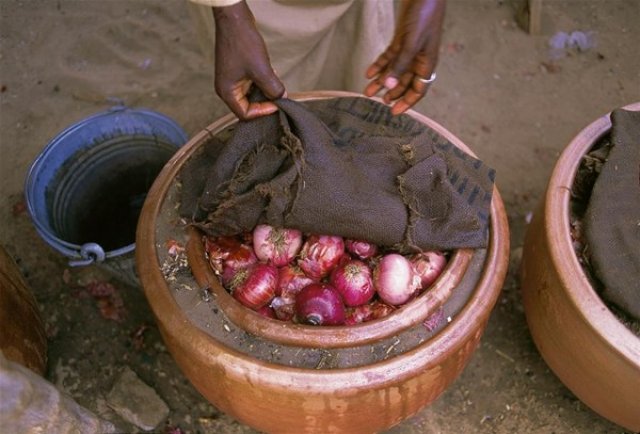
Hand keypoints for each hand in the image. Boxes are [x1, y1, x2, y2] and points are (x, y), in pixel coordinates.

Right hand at [212, 1, 285, 119]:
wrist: (235, 19)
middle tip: (279, 95)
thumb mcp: (262, 69)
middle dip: (265, 101)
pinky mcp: (237, 71)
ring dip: (265, 90)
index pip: (245, 114)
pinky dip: (262, 82)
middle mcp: (226, 88)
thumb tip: (282, 98)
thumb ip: (273, 88)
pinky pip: (251, 83)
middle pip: (248, 106)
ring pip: (251, 94)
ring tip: (275, 82)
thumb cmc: (243, 43)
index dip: (262, 112)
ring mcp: (231, 79)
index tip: (277, 104)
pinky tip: (271, 74)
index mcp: (226, 92)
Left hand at [363, 0, 444, 114]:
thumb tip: (389, 86)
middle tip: (379, 102)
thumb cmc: (423, 15)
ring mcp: (409, 49)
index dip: (408, 102)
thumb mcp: (411, 43)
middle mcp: (418, 59)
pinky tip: (369, 73)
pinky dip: (379, 65)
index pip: (419, 89)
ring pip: (394, 70)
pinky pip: (389, 57)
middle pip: (404, 82)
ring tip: (367, 92)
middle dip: (392, 93)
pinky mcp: (401, 39)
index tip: (394, 112)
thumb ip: (400, 64)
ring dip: (381, 81)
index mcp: (427, 63)